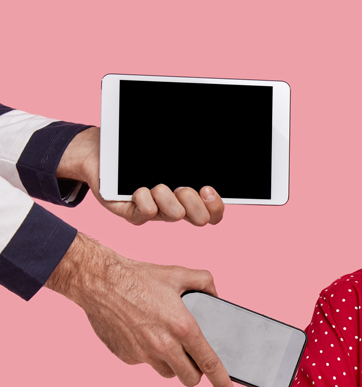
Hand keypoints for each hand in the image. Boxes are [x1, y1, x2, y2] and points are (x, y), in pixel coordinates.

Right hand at [45, 233, 236, 386]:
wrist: (98, 282)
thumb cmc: (139, 277)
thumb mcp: (178, 274)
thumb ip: (205, 283)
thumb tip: (216, 296)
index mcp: (183, 327)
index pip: (209, 363)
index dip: (222, 383)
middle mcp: (164, 345)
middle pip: (190, 378)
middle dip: (195, 372)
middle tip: (193, 358)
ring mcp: (144, 354)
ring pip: (167, 372)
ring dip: (172, 364)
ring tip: (165, 340)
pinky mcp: (126, 356)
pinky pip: (145, 363)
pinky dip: (149, 353)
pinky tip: (142, 332)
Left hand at [56, 127, 223, 225]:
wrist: (100, 153)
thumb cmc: (137, 151)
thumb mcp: (166, 153)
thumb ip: (187, 158)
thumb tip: (216, 147)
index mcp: (189, 196)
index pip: (213, 214)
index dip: (215, 205)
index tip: (207, 188)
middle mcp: (175, 207)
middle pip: (200, 219)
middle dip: (193, 201)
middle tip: (181, 187)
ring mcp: (156, 212)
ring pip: (175, 215)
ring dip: (167, 196)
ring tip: (156, 185)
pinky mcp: (133, 213)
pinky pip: (146, 213)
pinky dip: (144, 198)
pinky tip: (138, 189)